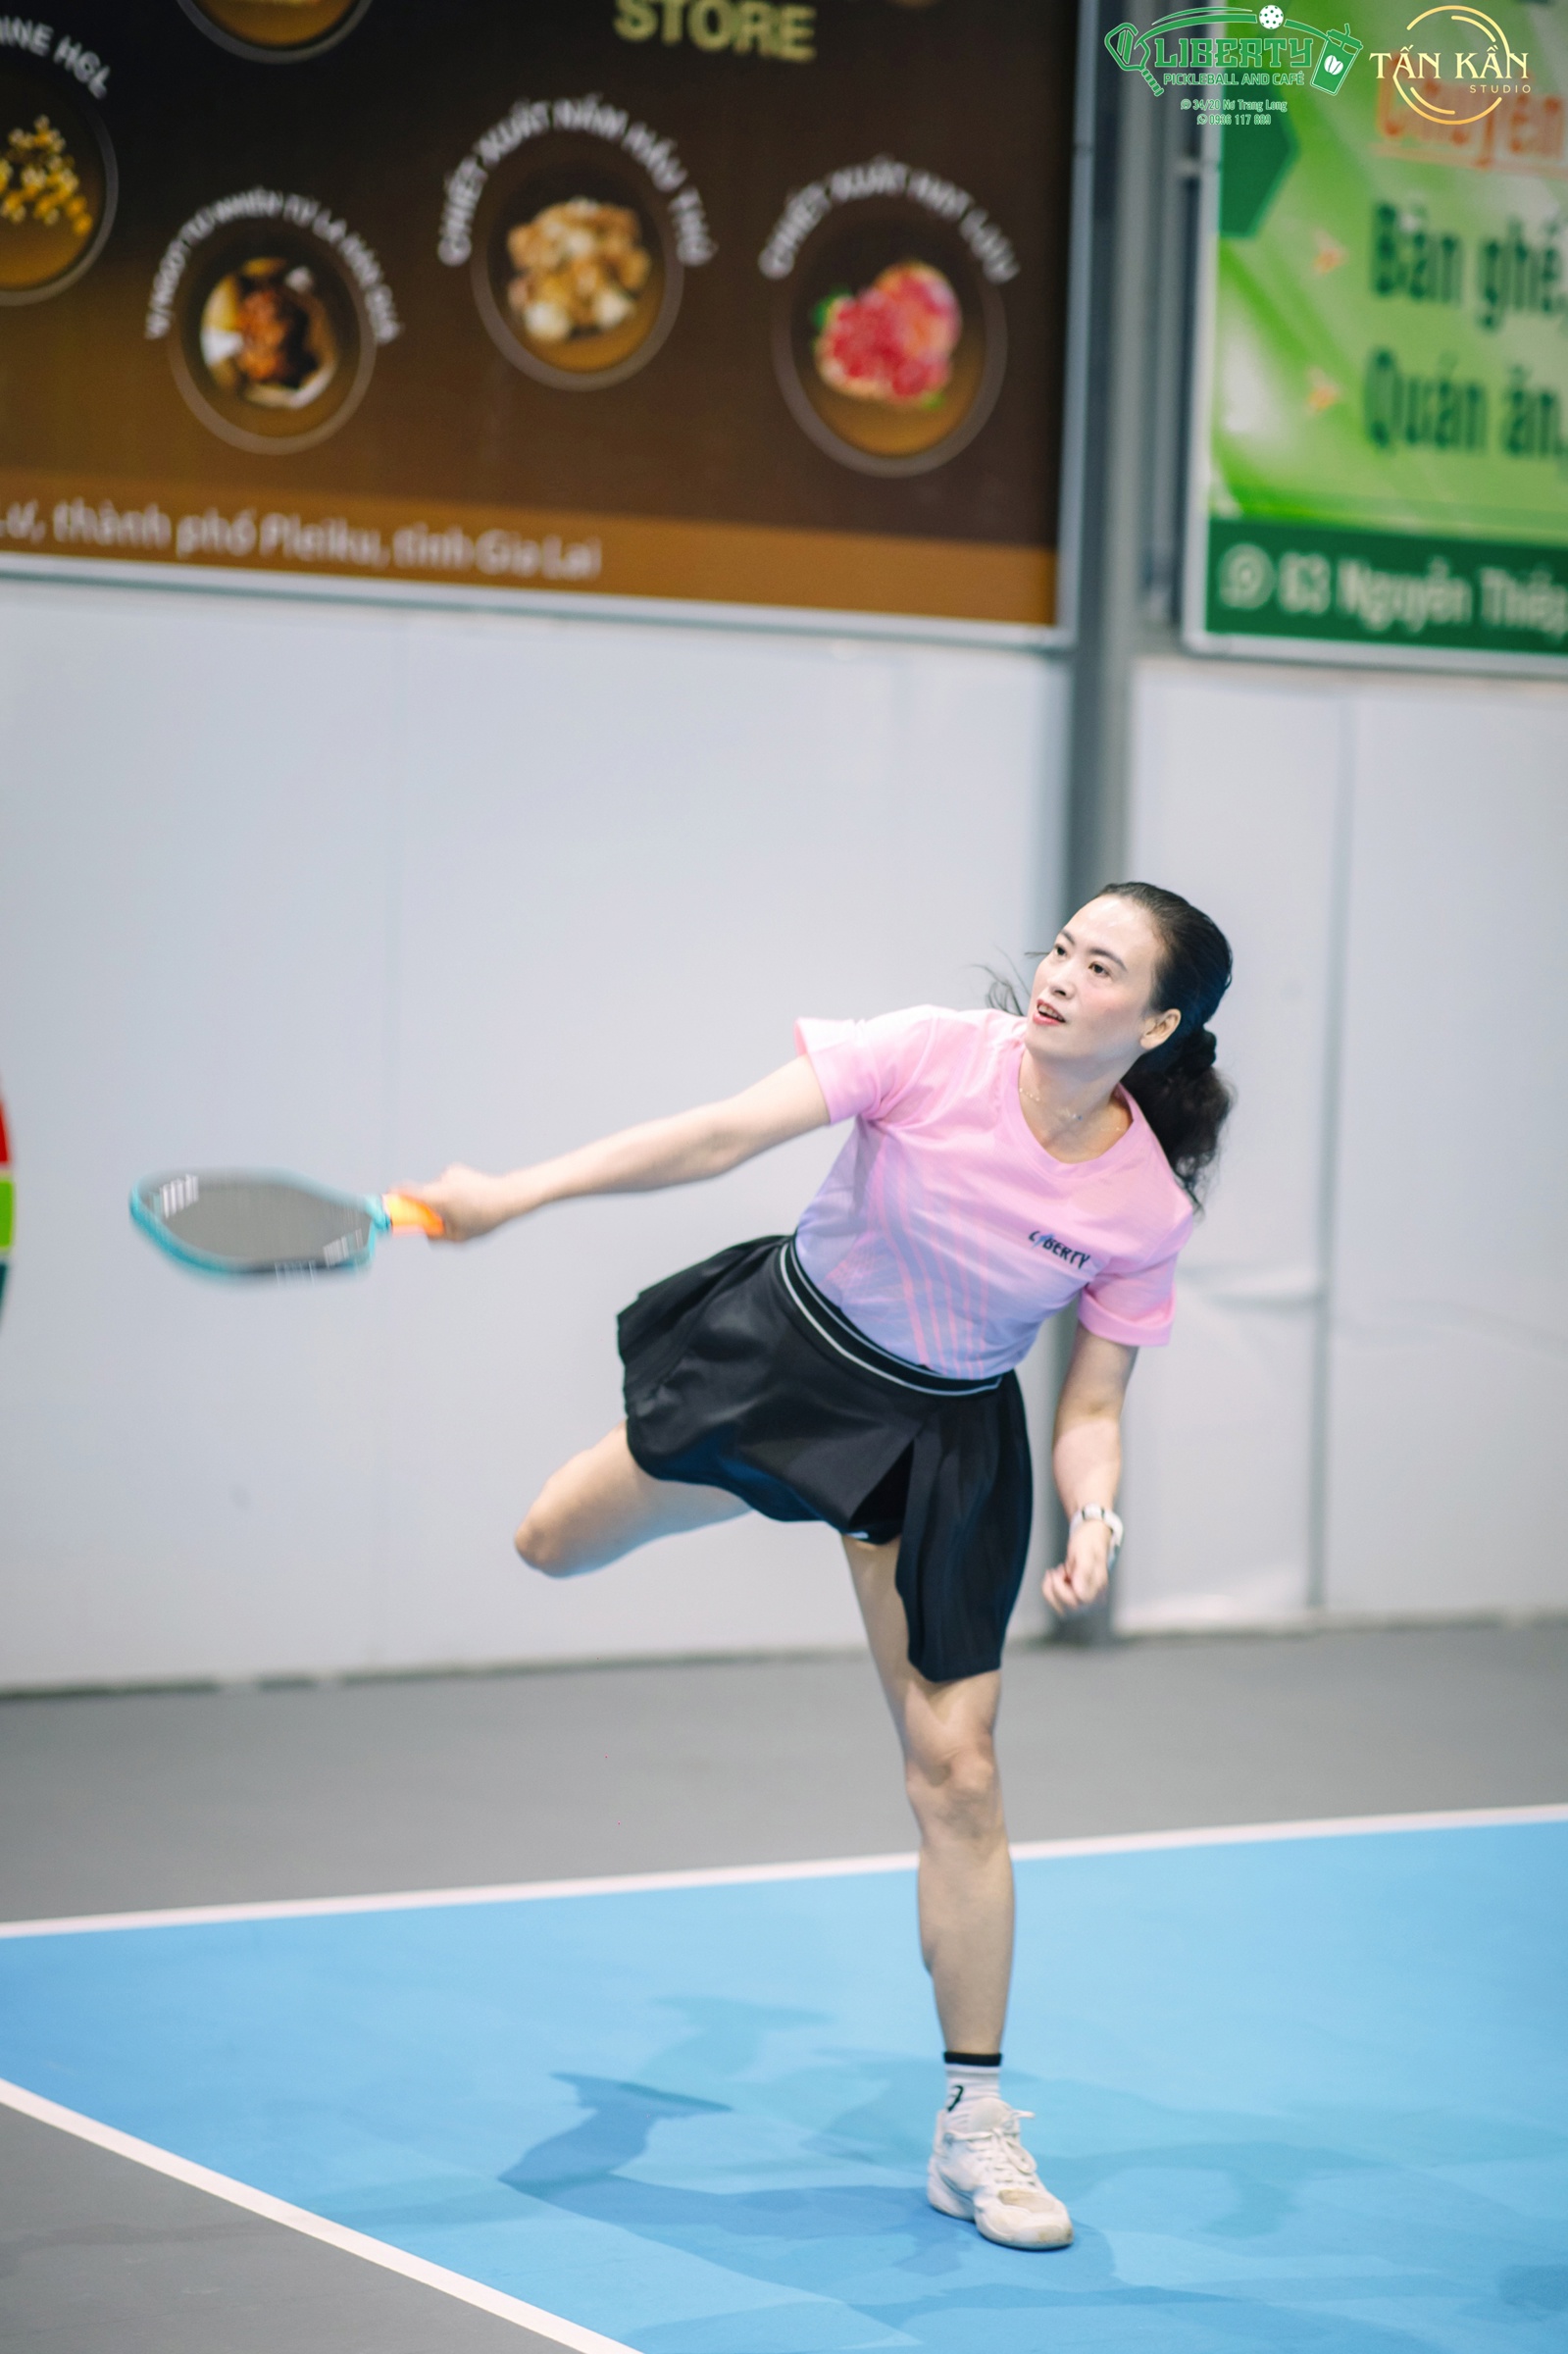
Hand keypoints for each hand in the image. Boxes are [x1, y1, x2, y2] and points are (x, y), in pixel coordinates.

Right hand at [398, 1164, 519, 1243]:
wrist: (508, 1196)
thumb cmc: (484, 1218)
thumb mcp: (459, 1237)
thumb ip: (437, 1237)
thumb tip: (425, 1233)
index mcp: (438, 1197)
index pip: (404, 1191)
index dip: (392, 1198)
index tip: (386, 1205)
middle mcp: (440, 1181)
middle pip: (419, 1194)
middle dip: (422, 1207)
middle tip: (434, 1219)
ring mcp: (448, 1174)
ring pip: (434, 1190)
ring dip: (440, 1200)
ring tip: (461, 1209)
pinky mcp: (455, 1169)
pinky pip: (445, 1184)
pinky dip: (450, 1192)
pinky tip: (467, 1199)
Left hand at [1043, 1515, 1112, 1615]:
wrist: (1092, 1537)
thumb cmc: (1089, 1541)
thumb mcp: (1084, 1551)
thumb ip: (1083, 1571)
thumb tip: (1080, 1592)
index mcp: (1099, 1584)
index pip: (1079, 1600)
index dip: (1063, 1589)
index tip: (1059, 1570)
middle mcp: (1094, 1595)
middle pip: (1070, 1608)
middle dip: (1056, 1590)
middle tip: (1056, 1571)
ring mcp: (1086, 1598)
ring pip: (1062, 1609)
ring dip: (1051, 1592)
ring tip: (1054, 1574)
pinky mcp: (1077, 1597)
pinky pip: (1060, 1603)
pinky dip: (1051, 1592)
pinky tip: (1055, 1578)